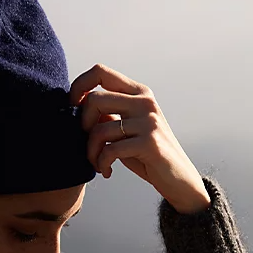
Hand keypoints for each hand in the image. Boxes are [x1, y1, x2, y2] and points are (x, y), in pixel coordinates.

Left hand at [69, 63, 210, 213]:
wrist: (178, 179)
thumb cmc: (147, 156)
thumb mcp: (128, 129)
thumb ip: (109, 115)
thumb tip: (79, 104)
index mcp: (139, 92)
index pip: (100, 72)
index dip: (79, 87)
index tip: (73, 108)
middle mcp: (145, 102)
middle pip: (94, 99)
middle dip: (82, 125)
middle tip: (89, 144)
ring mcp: (149, 121)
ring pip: (99, 129)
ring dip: (90, 151)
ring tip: (97, 163)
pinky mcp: (149, 143)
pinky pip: (110, 150)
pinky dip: (101, 164)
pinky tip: (106, 172)